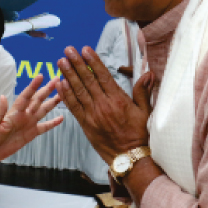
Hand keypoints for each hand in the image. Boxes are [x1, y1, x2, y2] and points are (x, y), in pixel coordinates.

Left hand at [0, 75, 62, 181]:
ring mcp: (28, 123)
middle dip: (47, 90)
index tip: (41, 76)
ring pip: (43, 110)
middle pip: (38, 100)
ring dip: (52, 102)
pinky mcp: (31, 134)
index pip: (25, 96)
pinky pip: (44, 127)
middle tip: (57, 79)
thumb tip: (3, 97)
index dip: (33, 86)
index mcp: (14, 112)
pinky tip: (61, 118)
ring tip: (62, 94)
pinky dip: (52, 123)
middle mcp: (23, 115)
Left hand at [57, 46, 153, 165]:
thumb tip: (148, 73)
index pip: (103, 76)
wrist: (130, 158)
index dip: (93, 61)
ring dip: (68, 75)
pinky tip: (59, 83)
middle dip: (76, 63)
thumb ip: (142, 91)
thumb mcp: (145, 111)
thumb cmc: (139, 134)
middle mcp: (103, 105)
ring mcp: (93, 115)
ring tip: (61, 61)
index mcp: (118, 100)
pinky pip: (73, 107)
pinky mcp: (85, 124)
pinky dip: (65, 95)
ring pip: (78, 91)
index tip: (85, 49)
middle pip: (87, 80)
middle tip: (68, 50)